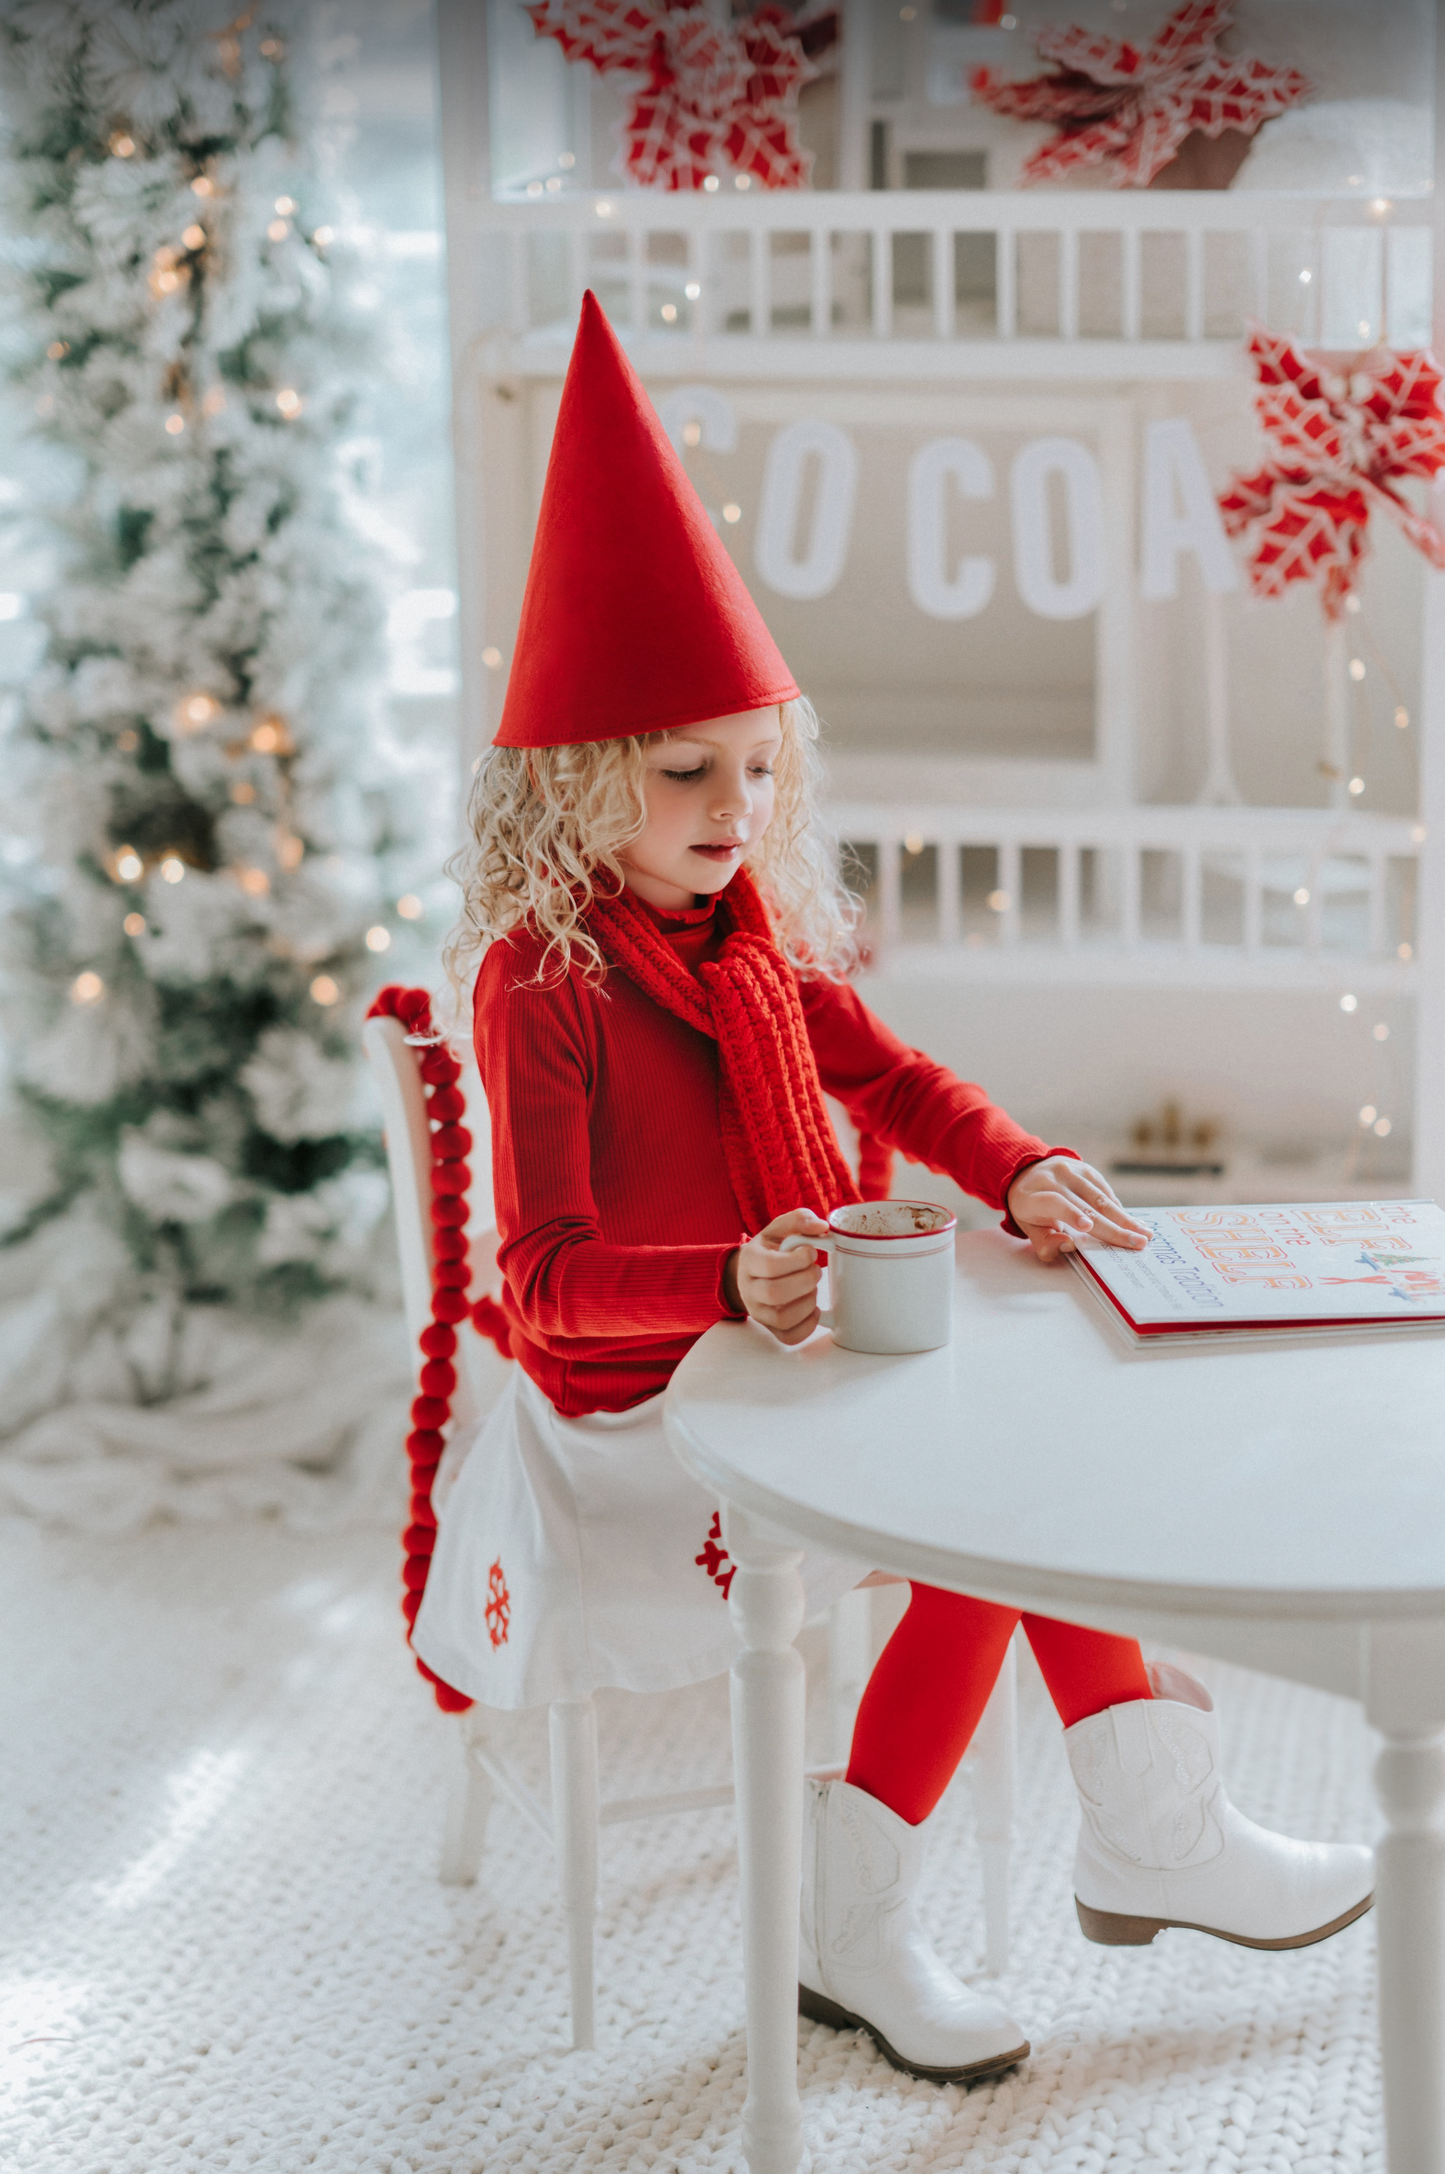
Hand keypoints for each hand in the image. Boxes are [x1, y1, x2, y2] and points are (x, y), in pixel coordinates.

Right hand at [724, 1207, 829, 1345]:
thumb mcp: (780, 1228)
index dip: (797, 1260)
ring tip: (812, 1289)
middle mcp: (749, 1289)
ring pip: (782, 1318)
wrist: (752, 1272)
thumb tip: (821, 1226)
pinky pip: (789, 1337)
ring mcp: (758, 1312)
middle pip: (775, 1293)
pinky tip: (812, 1309)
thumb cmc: (771, 1249)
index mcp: (749, 1260)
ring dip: (807, 1303)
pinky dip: (807, 1326)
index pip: (770, 1265)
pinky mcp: (770, 1328)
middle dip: (805, 1281)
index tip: (811, 1251)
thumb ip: (799, 1220)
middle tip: (815, 1271)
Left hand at [1006, 1156, 1148, 1264]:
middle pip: (1086, 1205)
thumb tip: (1069, 1245)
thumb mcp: (1029, 1229)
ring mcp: (1071, 1171)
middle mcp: (1052, 1179)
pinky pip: (1105, 1191)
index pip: (1054, 1203)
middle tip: (1137, 1243)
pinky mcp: (1086, 1169)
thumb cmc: (1031, 1209)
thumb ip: (1045, 1242)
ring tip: (1144, 1235)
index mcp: (1033, 1196)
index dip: (1071, 1214)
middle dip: (1113, 1227)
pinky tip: (1133, 1223)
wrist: (1030, 1173)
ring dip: (1125, 1219)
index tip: (1087, 1227)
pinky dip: (1119, 1209)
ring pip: (1101, 1198)